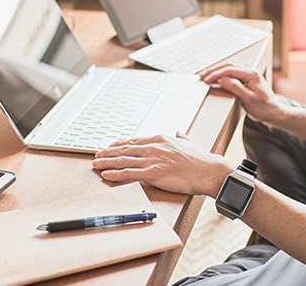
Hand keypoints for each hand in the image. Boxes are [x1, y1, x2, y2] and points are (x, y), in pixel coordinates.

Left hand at [91, 133, 232, 197]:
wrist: (209, 171)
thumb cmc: (202, 160)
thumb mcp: (190, 143)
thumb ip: (182, 137)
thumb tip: (180, 132)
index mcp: (160, 138)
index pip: (134, 141)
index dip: (119, 145)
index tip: (110, 147)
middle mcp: (153, 147)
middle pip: (125, 149)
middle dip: (108, 152)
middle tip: (96, 155)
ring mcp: (152, 160)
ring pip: (123, 160)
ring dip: (107, 162)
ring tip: (96, 164)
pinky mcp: (153, 173)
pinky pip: (129, 173)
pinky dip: (115, 173)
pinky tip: (106, 174)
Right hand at [198, 63, 283, 123]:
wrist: (274, 112)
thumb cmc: (263, 108)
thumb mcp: (248, 99)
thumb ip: (235, 87)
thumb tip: (222, 79)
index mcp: (251, 74)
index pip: (229, 70)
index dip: (215, 74)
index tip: (206, 79)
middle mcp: (251, 71)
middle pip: (228, 65)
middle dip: (214, 69)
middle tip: (202, 75)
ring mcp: (250, 73)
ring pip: (231, 66)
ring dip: (218, 69)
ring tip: (207, 74)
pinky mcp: (248, 78)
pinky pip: (234, 70)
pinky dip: (224, 71)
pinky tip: (219, 75)